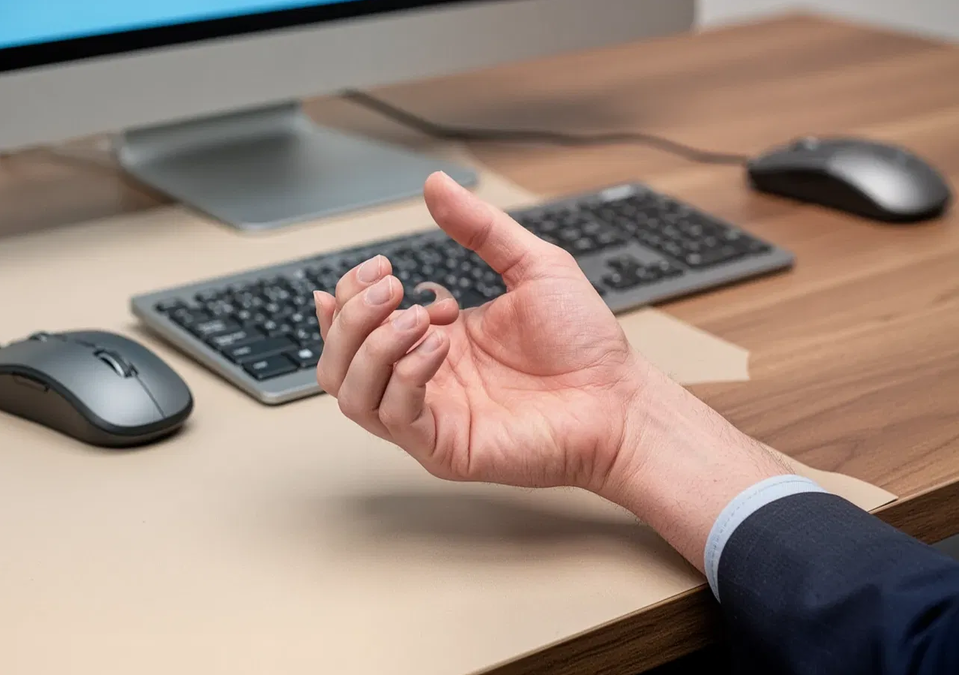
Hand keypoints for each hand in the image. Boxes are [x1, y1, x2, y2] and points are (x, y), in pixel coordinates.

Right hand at [313, 173, 652, 493]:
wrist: (620, 400)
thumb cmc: (584, 345)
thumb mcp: (531, 266)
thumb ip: (480, 227)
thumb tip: (435, 185)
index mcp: (434, 340)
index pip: (355, 325)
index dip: (351, 293)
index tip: (383, 268)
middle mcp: (423, 381)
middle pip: (338, 360)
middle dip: (351, 315)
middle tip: (390, 287)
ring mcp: (430, 417)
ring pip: (350, 393)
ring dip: (369, 346)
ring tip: (415, 315)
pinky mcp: (445, 448)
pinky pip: (394, 416)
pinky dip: (405, 375)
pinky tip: (439, 346)